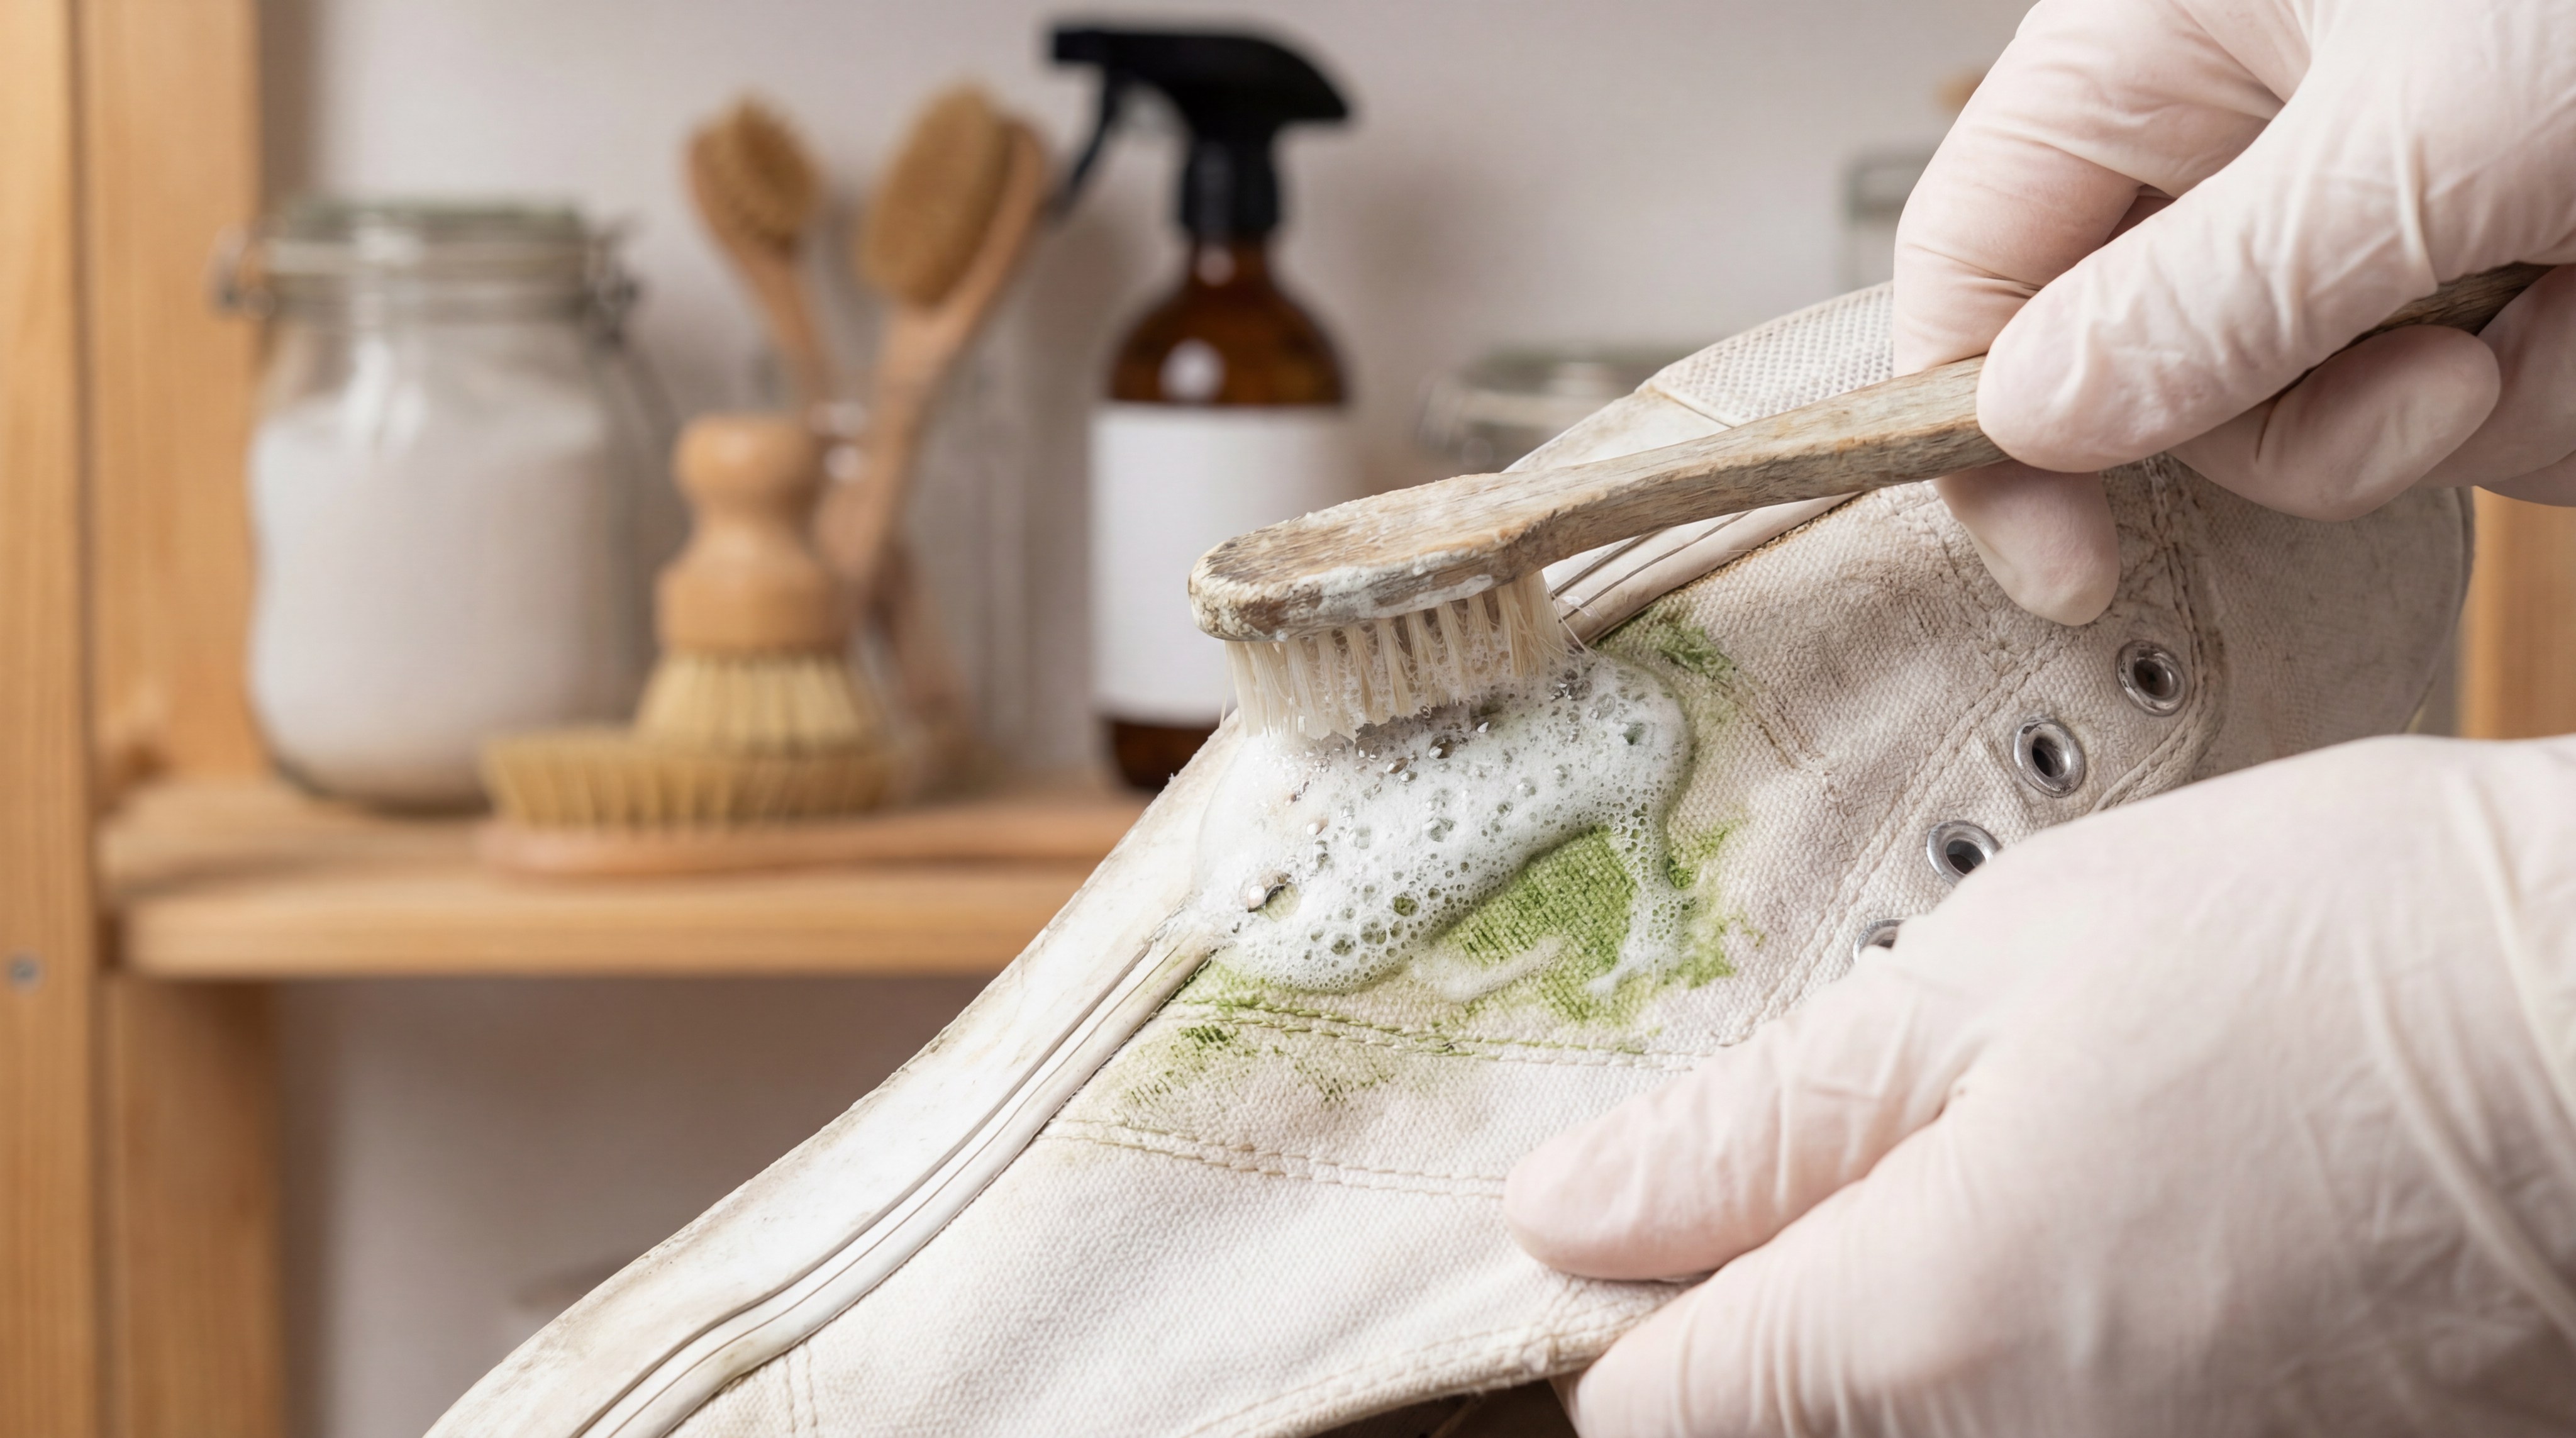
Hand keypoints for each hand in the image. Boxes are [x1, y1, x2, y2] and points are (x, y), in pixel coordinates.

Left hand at [1504, 736, 2575, 1436]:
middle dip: (1776, 1315)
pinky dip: (2058, 1353)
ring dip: (1921, 1332)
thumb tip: (1563, 1210)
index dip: (1636, 1295)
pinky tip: (2140, 1230)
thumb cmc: (2324, 952)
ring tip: (2034, 1168)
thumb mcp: (1998, 969)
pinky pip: (2085, 1431)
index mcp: (1927, 1334)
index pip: (1655, 1407)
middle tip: (1876, 1149)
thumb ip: (1761, 1120)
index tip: (1678, 1197)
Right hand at [1896, 0, 2575, 623]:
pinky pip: (2461, 400)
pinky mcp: (2481, 255)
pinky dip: (2554, 388)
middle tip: (2444, 386)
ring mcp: (2365, 200)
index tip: (2078, 570)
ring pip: (2324, 408)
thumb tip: (2031, 419)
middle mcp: (2241, 127)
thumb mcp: (2430, 134)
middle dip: (2310, 421)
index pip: (1973, 264)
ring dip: (2472, 406)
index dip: (1988, 429)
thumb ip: (2213, 294)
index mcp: (2156, 46)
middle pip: (2155, 374)